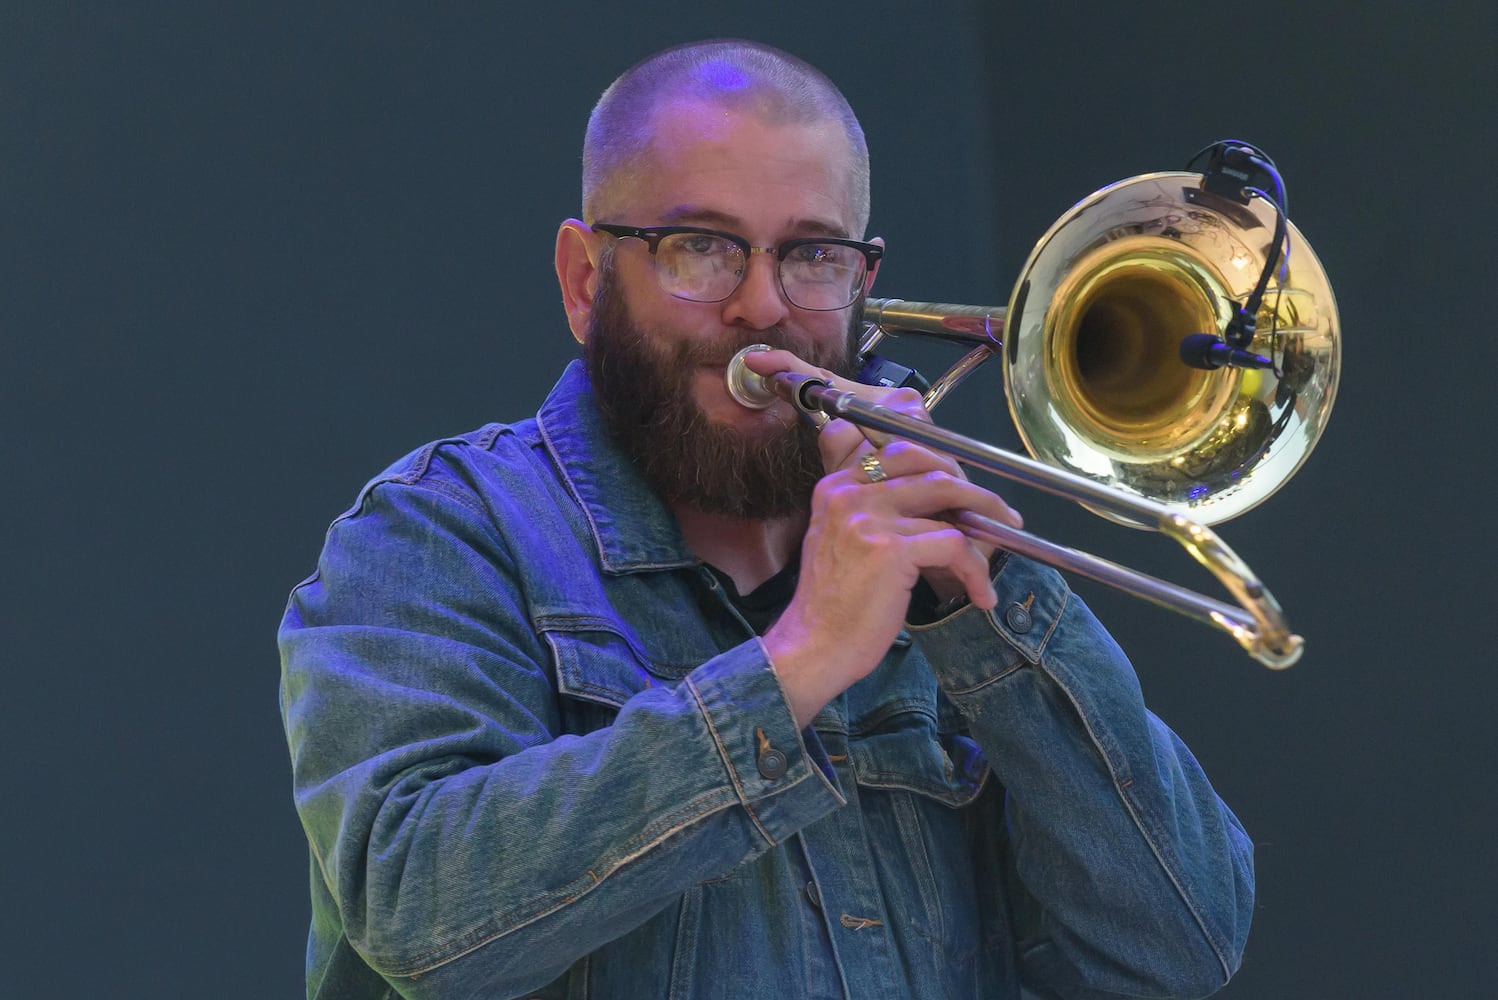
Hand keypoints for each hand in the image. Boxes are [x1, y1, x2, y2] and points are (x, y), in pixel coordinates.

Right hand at [743, 350, 1022, 727]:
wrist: (813, 647)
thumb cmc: (833, 605)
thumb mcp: (843, 541)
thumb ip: (876, 512)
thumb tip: (940, 504)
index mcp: (836, 487)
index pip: (900, 451)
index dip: (941, 464)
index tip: (965, 487)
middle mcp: (849, 493)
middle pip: (930, 467)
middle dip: (972, 488)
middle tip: (997, 512)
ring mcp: (869, 518)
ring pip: (949, 500)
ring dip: (984, 528)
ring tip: (997, 551)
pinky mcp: (891, 550)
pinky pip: (954, 545)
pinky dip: (975, 570)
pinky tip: (979, 594)